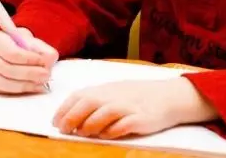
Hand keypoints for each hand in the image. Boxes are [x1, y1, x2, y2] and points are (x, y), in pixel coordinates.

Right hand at [0, 28, 58, 94]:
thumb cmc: (14, 42)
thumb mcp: (26, 38)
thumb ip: (39, 47)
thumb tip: (49, 59)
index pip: (11, 53)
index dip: (29, 59)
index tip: (43, 62)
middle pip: (7, 69)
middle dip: (30, 73)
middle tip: (46, 74)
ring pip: (5, 83)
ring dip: (26, 85)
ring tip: (42, 83)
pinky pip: (4, 90)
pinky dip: (21, 90)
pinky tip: (34, 87)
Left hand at [53, 77, 217, 138]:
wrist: (170, 96)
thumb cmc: (139, 96)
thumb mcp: (116, 92)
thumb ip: (96, 100)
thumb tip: (72, 115)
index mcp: (106, 89)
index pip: (80, 95)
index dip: (65, 108)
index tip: (55, 121)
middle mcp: (115, 95)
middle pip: (88, 104)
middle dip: (72, 118)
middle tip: (64, 130)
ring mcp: (128, 107)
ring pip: (102, 115)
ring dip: (89, 125)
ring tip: (83, 133)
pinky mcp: (141, 119)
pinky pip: (122, 126)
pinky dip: (111, 131)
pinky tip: (106, 135)